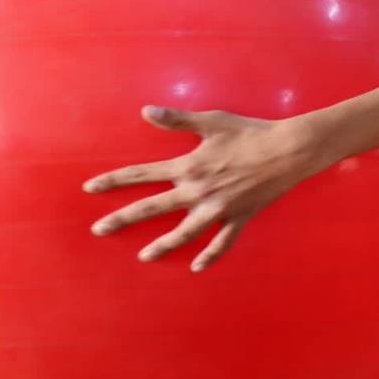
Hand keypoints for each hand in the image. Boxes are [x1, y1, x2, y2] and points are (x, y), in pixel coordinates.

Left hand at [83, 106, 323, 271]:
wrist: (288, 150)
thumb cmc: (249, 131)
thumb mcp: (211, 121)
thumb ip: (176, 119)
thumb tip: (145, 111)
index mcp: (188, 166)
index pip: (141, 174)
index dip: (114, 180)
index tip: (90, 188)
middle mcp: (198, 191)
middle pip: (152, 208)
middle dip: (122, 218)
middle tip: (97, 230)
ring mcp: (218, 208)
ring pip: (183, 233)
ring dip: (161, 245)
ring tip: (143, 256)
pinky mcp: (238, 217)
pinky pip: (222, 243)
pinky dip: (209, 255)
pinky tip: (197, 267)